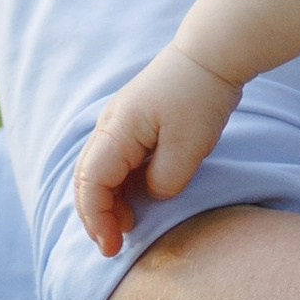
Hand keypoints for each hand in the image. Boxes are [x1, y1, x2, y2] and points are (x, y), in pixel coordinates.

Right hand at [75, 47, 242, 257]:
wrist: (212, 53)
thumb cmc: (201, 96)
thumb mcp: (189, 147)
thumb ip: (164, 181)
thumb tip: (151, 194)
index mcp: (115, 132)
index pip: (91, 185)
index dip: (97, 220)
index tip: (113, 246)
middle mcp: (108, 128)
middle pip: (87, 180)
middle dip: (96, 216)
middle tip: (114, 246)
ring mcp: (119, 124)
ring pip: (99, 172)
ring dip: (108, 202)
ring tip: (128, 227)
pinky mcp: (134, 123)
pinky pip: (116, 161)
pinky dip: (120, 185)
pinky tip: (137, 201)